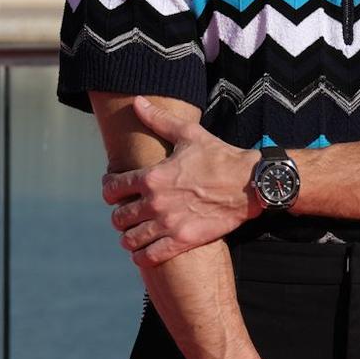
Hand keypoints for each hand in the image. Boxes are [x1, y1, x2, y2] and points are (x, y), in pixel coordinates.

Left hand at [105, 97, 258, 268]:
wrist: (250, 184)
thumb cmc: (220, 157)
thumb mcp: (189, 135)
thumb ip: (159, 120)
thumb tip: (137, 102)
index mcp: (153, 176)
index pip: (113, 190)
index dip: (109, 192)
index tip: (115, 194)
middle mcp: (156, 202)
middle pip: (119, 218)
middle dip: (119, 217)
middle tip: (127, 215)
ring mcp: (169, 224)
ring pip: (131, 239)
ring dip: (129, 238)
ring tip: (134, 235)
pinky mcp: (183, 240)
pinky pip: (150, 256)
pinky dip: (142, 256)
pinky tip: (144, 252)